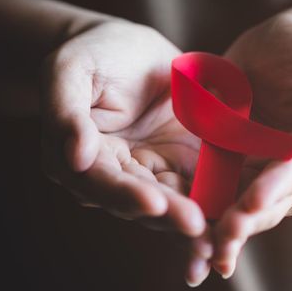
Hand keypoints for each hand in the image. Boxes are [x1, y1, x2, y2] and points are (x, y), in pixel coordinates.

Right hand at [41, 21, 211, 278]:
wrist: (131, 48)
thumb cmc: (94, 54)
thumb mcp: (69, 69)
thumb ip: (64, 111)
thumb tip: (74, 158)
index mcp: (79, 157)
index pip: (100, 181)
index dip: (125, 194)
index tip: (154, 203)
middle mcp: (114, 174)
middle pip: (138, 202)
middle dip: (167, 216)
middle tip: (195, 225)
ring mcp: (149, 173)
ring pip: (169, 207)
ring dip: (190, 227)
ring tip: (214, 242)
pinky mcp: (179, 167)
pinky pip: (196, 192)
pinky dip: (211, 212)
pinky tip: (227, 230)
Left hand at [208, 11, 291, 278]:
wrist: (285, 45)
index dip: (278, 185)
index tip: (254, 200)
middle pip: (276, 200)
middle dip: (249, 219)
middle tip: (224, 236)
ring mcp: (272, 173)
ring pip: (251, 208)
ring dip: (231, 230)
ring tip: (208, 253)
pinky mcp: (243, 168)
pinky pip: (227, 195)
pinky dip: (213, 217)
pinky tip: (195, 240)